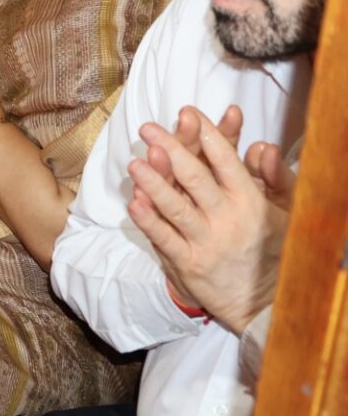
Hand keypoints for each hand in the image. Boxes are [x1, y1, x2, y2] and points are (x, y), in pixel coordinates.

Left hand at [127, 107, 285, 334]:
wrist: (264, 303)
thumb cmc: (269, 249)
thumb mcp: (282, 212)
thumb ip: (272, 177)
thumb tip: (262, 146)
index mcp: (250, 202)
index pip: (226, 162)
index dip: (207, 135)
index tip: (189, 113)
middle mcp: (228, 220)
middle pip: (195, 178)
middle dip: (171, 149)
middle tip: (149, 128)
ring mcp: (206, 242)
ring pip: (175, 208)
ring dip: (153, 183)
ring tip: (135, 162)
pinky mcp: (188, 264)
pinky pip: (164, 238)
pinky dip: (148, 220)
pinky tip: (134, 202)